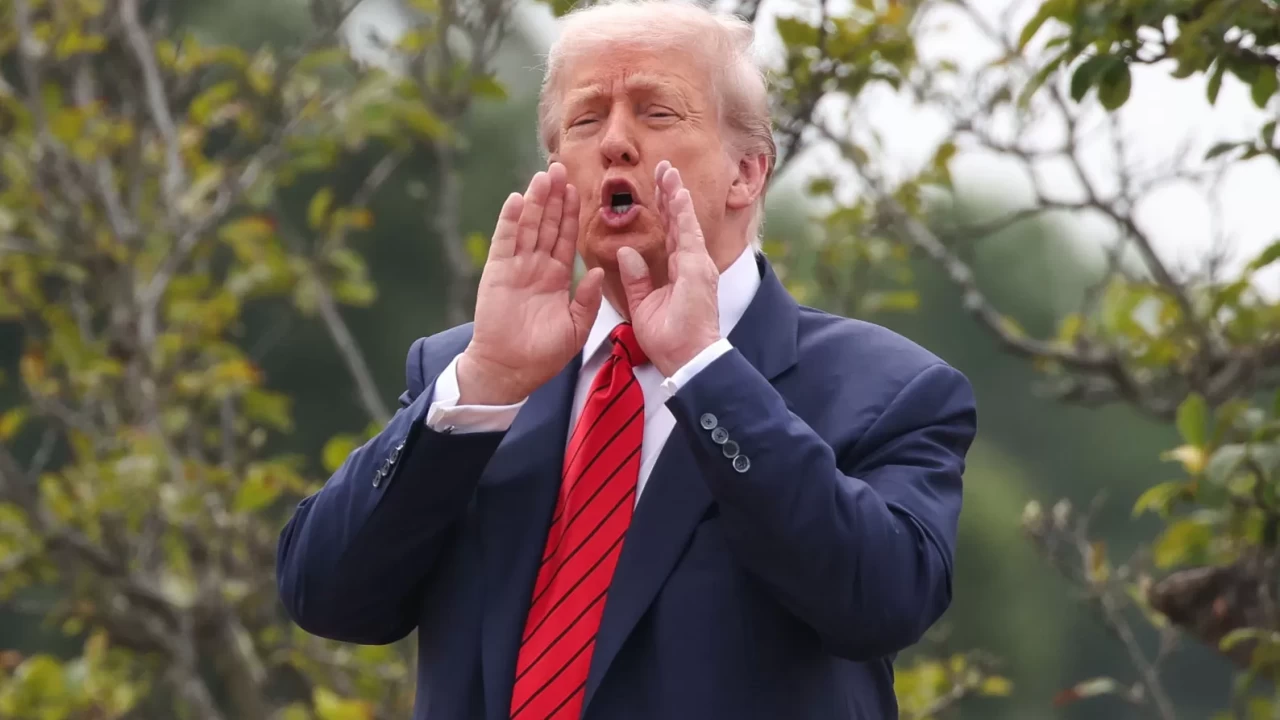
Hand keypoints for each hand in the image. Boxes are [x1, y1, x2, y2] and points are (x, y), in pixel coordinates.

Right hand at [458, 163, 604, 404]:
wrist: (510, 371)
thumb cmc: (543, 355)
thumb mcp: (576, 327)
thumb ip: (588, 299)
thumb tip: (599, 271)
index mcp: (556, 277)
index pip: (566, 237)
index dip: (572, 213)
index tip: (579, 189)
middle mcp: (536, 267)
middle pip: (547, 224)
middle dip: (555, 197)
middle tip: (561, 168)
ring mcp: (516, 267)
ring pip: (528, 226)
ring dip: (536, 200)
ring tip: (544, 175)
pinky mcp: (497, 271)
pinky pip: (505, 240)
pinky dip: (511, 219)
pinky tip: (518, 199)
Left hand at [616, 161, 721, 377]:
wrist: (688, 360)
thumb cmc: (670, 341)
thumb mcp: (643, 306)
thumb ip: (637, 278)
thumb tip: (625, 253)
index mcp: (681, 271)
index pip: (671, 233)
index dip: (664, 210)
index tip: (657, 188)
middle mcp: (692, 264)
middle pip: (679, 221)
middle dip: (670, 194)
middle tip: (663, 168)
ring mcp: (697, 265)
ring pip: (684, 221)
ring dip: (675, 194)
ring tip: (667, 170)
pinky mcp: (697, 269)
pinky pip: (687, 234)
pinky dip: (682, 212)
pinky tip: (676, 192)